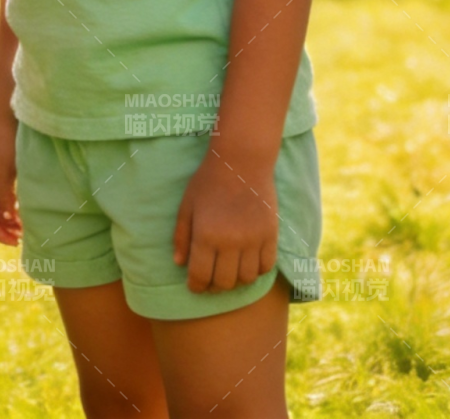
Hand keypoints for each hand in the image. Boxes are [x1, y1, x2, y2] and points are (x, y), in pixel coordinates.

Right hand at [0, 116, 21, 244]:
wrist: (7, 118)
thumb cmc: (3, 143)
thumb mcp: (4, 172)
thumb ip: (5, 197)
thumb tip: (9, 220)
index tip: (16, 241)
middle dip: (5, 230)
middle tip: (24, 238)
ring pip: (0, 210)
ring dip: (10, 222)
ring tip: (27, 228)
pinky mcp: (4, 175)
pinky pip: (7, 200)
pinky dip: (15, 210)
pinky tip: (26, 213)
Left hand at [172, 146, 277, 292]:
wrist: (241, 162)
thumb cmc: (208, 182)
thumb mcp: (187, 205)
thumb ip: (181, 235)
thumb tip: (179, 263)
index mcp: (206, 235)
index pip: (201, 276)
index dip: (196, 287)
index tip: (194, 287)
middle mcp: (231, 243)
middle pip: (224, 283)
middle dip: (214, 287)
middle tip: (210, 282)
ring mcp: (253, 241)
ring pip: (246, 279)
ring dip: (236, 281)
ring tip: (228, 273)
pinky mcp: (271, 236)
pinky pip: (266, 267)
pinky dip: (256, 271)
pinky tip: (247, 264)